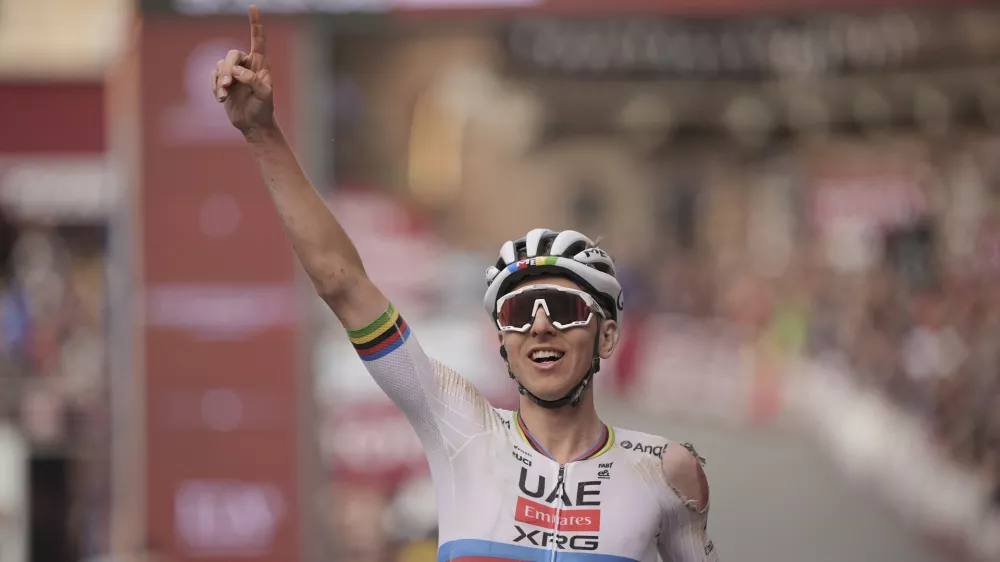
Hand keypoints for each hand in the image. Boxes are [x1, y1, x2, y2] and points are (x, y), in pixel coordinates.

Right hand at [211, 5, 274, 133]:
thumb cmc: (263, 109)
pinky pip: (213, 76)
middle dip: (227, 69)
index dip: (256, 24)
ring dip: (220, 80)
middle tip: (227, 84)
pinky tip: (220, 98)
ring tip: (223, 95)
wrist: (253, 124)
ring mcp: (234, 73)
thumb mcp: (264, 95)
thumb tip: (236, 71)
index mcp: (260, 64)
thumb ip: (252, 80)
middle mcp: (247, 65)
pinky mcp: (223, 82)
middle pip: (232, 54)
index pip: (258, 40)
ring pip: (221, 65)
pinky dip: (214, 86)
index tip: (253, 7)